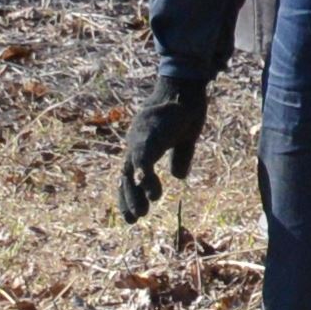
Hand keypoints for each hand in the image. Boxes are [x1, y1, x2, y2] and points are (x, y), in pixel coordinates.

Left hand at [117, 75, 208, 222]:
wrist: (186, 88)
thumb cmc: (185, 109)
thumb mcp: (184, 138)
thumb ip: (180, 157)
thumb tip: (178, 176)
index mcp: (143, 143)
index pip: (129, 172)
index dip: (129, 193)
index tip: (132, 215)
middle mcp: (136, 142)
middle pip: (124, 174)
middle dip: (127, 198)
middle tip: (132, 220)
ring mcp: (140, 139)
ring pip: (130, 171)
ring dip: (134, 194)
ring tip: (141, 214)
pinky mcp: (149, 137)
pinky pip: (143, 162)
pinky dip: (145, 178)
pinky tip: (154, 194)